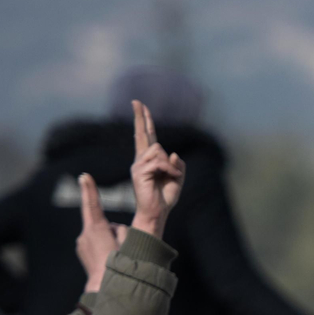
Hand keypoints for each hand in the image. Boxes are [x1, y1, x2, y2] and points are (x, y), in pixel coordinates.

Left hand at [75, 174, 128, 293]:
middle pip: (104, 224)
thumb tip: (116, 230)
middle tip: (120, 249)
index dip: (89, 189)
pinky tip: (108, 260)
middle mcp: (85, 234)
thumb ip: (122, 231)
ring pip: (101, 234)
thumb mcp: (126, 245)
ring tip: (114, 257)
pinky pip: (96, 242)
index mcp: (95, 230)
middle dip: (114, 232)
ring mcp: (82, 243)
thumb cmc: (117, 267)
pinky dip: (104, 248)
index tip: (84, 176)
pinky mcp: (82, 250)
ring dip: (109, 241)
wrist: (103, 289)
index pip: (92, 205)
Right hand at [128, 100, 185, 238]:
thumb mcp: (177, 178)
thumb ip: (177, 165)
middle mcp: (141, 160)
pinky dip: (168, 170)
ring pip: (158, 150)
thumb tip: (172, 153)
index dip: (145, 121)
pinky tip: (168, 178)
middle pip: (142, 134)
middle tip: (136, 101)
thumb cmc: (165, 197)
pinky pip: (158, 161)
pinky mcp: (138, 171)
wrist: (157, 212)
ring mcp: (138, 165)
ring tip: (169, 177)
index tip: (140, 106)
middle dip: (140, 117)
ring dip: (169, 165)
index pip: (147, 137)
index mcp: (150, 160)